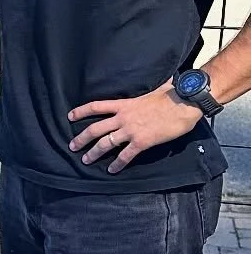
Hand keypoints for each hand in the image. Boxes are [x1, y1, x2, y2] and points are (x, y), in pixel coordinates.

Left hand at [68, 83, 196, 171]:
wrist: (184, 104)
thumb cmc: (172, 94)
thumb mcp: (154, 89)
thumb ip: (149, 89)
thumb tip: (159, 83)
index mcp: (124, 104)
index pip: (96, 106)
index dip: (81, 111)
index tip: (70, 116)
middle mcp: (123, 117)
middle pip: (95, 129)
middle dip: (81, 138)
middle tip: (72, 146)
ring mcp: (131, 130)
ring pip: (105, 144)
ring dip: (93, 153)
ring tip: (85, 160)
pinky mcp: (141, 142)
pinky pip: (125, 156)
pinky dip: (117, 164)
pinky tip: (111, 170)